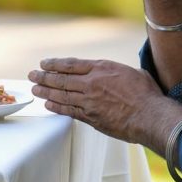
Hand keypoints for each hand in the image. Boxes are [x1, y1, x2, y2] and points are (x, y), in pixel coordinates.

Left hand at [28, 58, 181, 154]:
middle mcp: (92, 83)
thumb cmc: (146, 95)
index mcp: (102, 69)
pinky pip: (68, 111)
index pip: (71, 65)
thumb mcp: (132, 73)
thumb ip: (115, 72)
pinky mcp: (90, 117)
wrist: (150, 116)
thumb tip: (112, 73)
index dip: (55, 64)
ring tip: (34, 90)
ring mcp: (89, 101)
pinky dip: (56, 107)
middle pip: (61, 79)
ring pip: (61, 95)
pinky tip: (48, 105)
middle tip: (32, 76)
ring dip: (45, 92)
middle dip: (44, 77)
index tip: (44, 64)